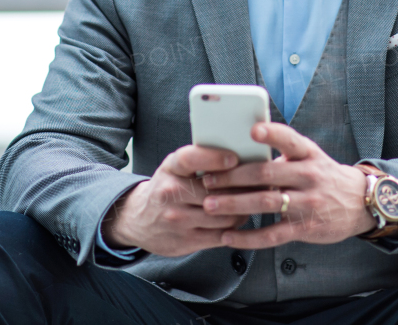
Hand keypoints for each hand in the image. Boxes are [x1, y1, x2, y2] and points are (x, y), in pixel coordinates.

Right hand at [103, 145, 246, 256]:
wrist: (137, 219)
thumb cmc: (166, 187)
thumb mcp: (175, 167)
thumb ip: (200, 160)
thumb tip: (242, 156)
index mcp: (170, 168)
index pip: (190, 158)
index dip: (213, 158)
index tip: (234, 158)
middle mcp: (171, 193)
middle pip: (215, 192)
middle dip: (241, 188)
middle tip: (260, 183)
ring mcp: (178, 219)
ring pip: (223, 215)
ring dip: (243, 209)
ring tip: (253, 201)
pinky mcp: (186, 240)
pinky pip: (220, 235)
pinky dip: (235, 227)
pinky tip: (240, 218)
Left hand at [199, 122, 375, 248]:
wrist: (359, 202)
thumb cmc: (323, 175)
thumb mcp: (310, 156)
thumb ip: (282, 154)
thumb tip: (241, 148)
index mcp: (308, 153)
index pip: (290, 140)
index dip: (272, 135)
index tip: (252, 130)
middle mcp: (309, 176)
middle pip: (267, 174)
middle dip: (234, 177)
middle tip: (207, 179)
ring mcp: (307, 203)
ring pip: (266, 203)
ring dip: (235, 204)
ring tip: (210, 205)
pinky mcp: (305, 228)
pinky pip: (272, 235)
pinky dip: (248, 237)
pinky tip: (228, 236)